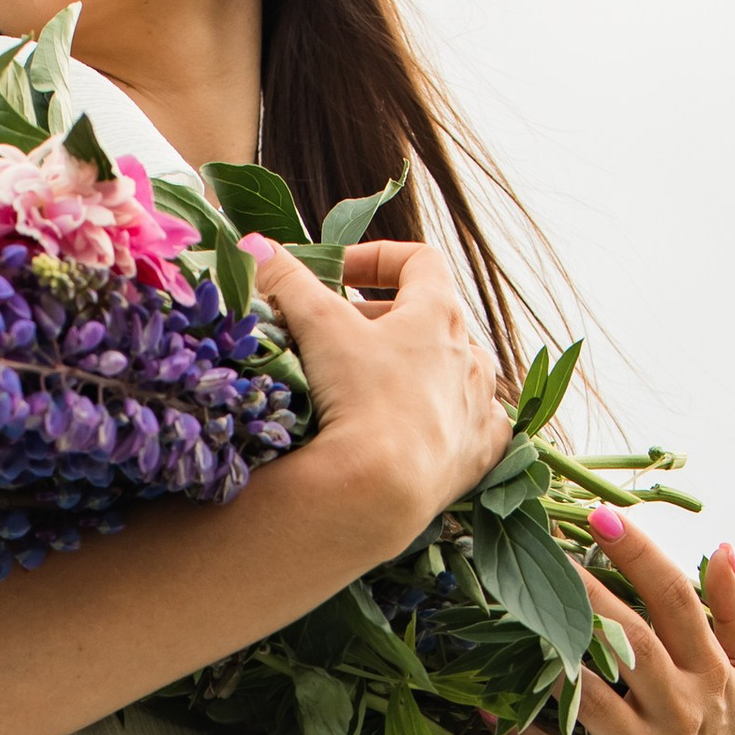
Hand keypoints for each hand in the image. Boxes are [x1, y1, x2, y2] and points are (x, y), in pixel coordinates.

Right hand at [247, 235, 512, 571]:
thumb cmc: (359, 397)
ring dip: (425, 368)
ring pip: (461, 370)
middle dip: (387, 320)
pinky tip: (431, 426)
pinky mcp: (478, 454)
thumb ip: (286, 280)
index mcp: (437, 313)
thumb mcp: (317, 327)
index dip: (377, 259)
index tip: (338, 275)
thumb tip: (253, 245)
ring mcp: (478, 405)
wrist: (385, 488)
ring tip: (385, 380)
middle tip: (343, 335)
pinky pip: (480, 426)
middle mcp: (468, 354)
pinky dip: (456, 420)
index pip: (418, 261)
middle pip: (434, 318)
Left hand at [507, 517, 734, 734]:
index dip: (644, 557)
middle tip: (541, 555)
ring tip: (510, 621)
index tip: (602, 515)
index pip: (680, 604)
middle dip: (587, 597)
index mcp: (715, 678)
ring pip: (596, 701)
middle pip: (634, 644)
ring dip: (552, 663)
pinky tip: (489, 708)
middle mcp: (685, 714)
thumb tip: (721, 551)